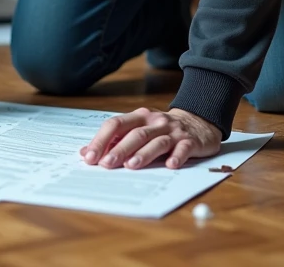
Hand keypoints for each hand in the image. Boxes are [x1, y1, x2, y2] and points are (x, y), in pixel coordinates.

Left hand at [80, 106, 220, 169]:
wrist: (198, 121)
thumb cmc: (161, 129)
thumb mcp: (138, 129)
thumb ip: (114, 140)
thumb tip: (86, 153)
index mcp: (139, 117)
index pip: (116, 125)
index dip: (101, 140)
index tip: (90, 157)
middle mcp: (155, 122)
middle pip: (135, 134)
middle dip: (119, 149)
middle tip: (106, 164)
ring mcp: (173, 131)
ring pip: (157, 141)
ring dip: (143, 154)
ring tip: (131, 166)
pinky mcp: (190, 141)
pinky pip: (183, 148)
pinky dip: (177, 156)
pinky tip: (170, 165)